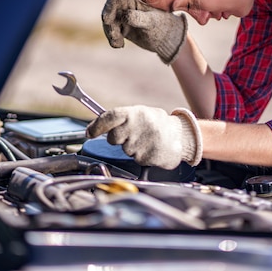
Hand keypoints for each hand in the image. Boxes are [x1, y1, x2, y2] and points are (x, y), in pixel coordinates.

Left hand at [86, 105, 202, 169]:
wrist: (181, 137)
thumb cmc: (158, 124)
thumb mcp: (142, 113)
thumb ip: (123, 118)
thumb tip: (98, 123)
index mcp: (135, 113)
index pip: (109, 117)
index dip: (96, 126)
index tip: (89, 132)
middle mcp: (137, 127)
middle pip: (113, 137)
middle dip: (118, 138)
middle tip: (130, 135)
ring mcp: (142, 143)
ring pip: (125, 149)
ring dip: (131, 147)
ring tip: (145, 140)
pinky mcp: (146, 157)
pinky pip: (135, 158)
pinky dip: (140, 155)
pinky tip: (150, 148)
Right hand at [101, 0, 186, 63]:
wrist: (167, 39)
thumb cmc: (162, 26)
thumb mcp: (152, 22)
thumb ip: (139, 18)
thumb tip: (125, 16)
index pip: (115, 0)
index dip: (108, 8)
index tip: (106, 20)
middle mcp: (126, 7)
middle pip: (108, 13)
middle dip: (109, 25)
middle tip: (114, 37)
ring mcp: (123, 18)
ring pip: (109, 25)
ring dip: (110, 34)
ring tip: (118, 44)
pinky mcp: (123, 28)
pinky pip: (112, 33)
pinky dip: (113, 40)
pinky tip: (120, 45)